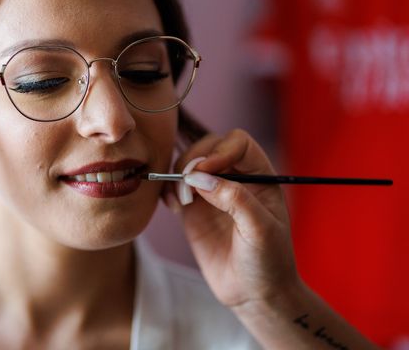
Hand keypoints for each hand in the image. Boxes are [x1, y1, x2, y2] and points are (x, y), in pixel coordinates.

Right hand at [164, 129, 299, 310]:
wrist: (253, 294)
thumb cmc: (268, 262)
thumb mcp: (260, 231)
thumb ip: (235, 199)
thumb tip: (199, 177)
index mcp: (260, 176)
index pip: (238, 143)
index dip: (220, 150)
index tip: (205, 171)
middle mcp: (235, 178)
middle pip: (209, 146)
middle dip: (193, 160)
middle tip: (186, 184)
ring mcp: (212, 192)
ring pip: (188, 163)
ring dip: (177, 174)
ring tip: (180, 200)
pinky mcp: (193, 208)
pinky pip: (174, 186)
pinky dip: (167, 189)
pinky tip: (173, 207)